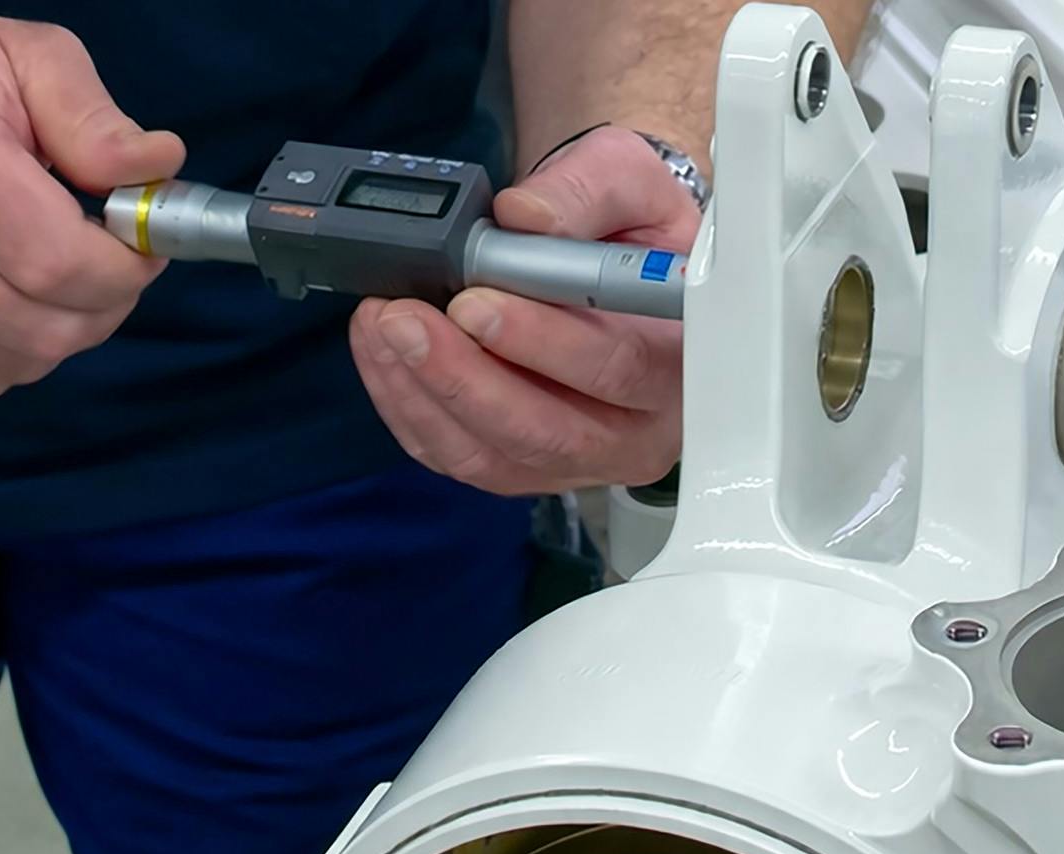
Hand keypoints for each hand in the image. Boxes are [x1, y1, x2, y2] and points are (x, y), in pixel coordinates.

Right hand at [0, 7, 184, 399]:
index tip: (137, 245)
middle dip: (102, 305)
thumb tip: (157, 167)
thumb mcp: (29, 58)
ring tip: (49, 273)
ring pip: (18, 362)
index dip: (124, 269)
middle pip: (44, 328)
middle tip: (103, 264)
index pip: (61, 265)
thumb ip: (96, 120)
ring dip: (59, 330)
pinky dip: (11, 351)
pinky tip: (1, 296)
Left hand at [348, 127, 699, 494]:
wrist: (611, 253)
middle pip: (547, 433)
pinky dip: (407, 407)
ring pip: (492, 456)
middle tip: (404, 319)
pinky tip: (382, 353)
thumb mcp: (626, 179)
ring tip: (381, 326)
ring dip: (424, 394)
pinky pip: (456, 455)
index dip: (543, 343)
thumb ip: (583, 191)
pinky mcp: (522, 464)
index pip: (619, 370)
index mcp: (682, 362)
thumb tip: (523, 216)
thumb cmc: (631, 225)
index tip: (474, 302)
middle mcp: (638, 428)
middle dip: (463, 378)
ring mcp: (578, 457)